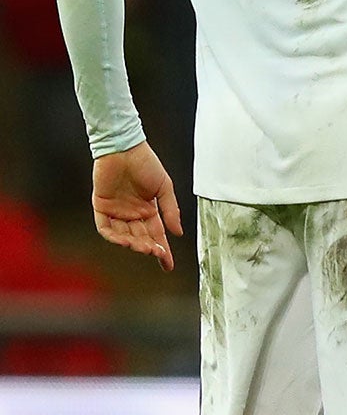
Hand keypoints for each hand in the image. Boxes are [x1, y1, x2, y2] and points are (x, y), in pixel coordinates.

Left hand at [92, 143, 182, 272]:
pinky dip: (114, 236)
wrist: (124, 148)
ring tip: (143, 247)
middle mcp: (132, 214)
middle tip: (156, 252)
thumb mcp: (165, 188)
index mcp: (149, 210)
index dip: (163, 251)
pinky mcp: (101, 206)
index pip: (156, 235)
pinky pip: (105, 227)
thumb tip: (177, 233)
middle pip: (141, 238)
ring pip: (124, 236)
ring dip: (133, 243)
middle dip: (149, 247)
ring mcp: (116, 211)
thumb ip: (171, 211)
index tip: (169, 265)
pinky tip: (124, 240)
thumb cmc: (146, 164)